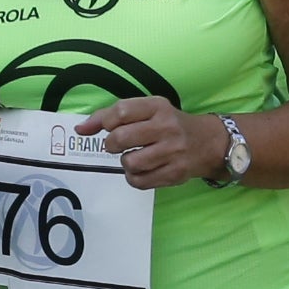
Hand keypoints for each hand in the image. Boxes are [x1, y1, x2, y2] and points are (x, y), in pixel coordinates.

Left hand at [78, 96, 219, 190]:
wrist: (209, 143)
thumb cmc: (170, 124)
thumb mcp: (148, 110)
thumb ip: (113, 116)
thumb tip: (80, 130)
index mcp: (158, 106)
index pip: (121, 111)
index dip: (105, 122)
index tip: (105, 128)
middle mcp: (166, 127)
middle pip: (120, 138)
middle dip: (111, 145)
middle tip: (118, 146)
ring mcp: (172, 151)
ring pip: (129, 162)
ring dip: (125, 163)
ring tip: (133, 158)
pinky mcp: (175, 173)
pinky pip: (140, 181)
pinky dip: (133, 177)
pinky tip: (142, 170)